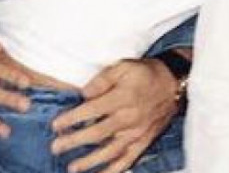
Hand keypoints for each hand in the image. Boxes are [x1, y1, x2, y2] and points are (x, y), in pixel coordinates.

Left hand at [49, 58, 179, 172]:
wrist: (172, 84)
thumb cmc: (144, 74)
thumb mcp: (123, 67)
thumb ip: (102, 79)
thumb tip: (84, 94)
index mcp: (122, 98)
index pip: (91, 110)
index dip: (72, 119)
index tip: (55, 125)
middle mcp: (129, 118)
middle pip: (97, 134)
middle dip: (74, 142)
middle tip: (55, 147)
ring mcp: (136, 133)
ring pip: (110, 151)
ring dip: (90, 161)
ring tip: (72, 168)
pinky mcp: (143, 141)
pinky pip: (128, 159)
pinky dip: (114, 170)